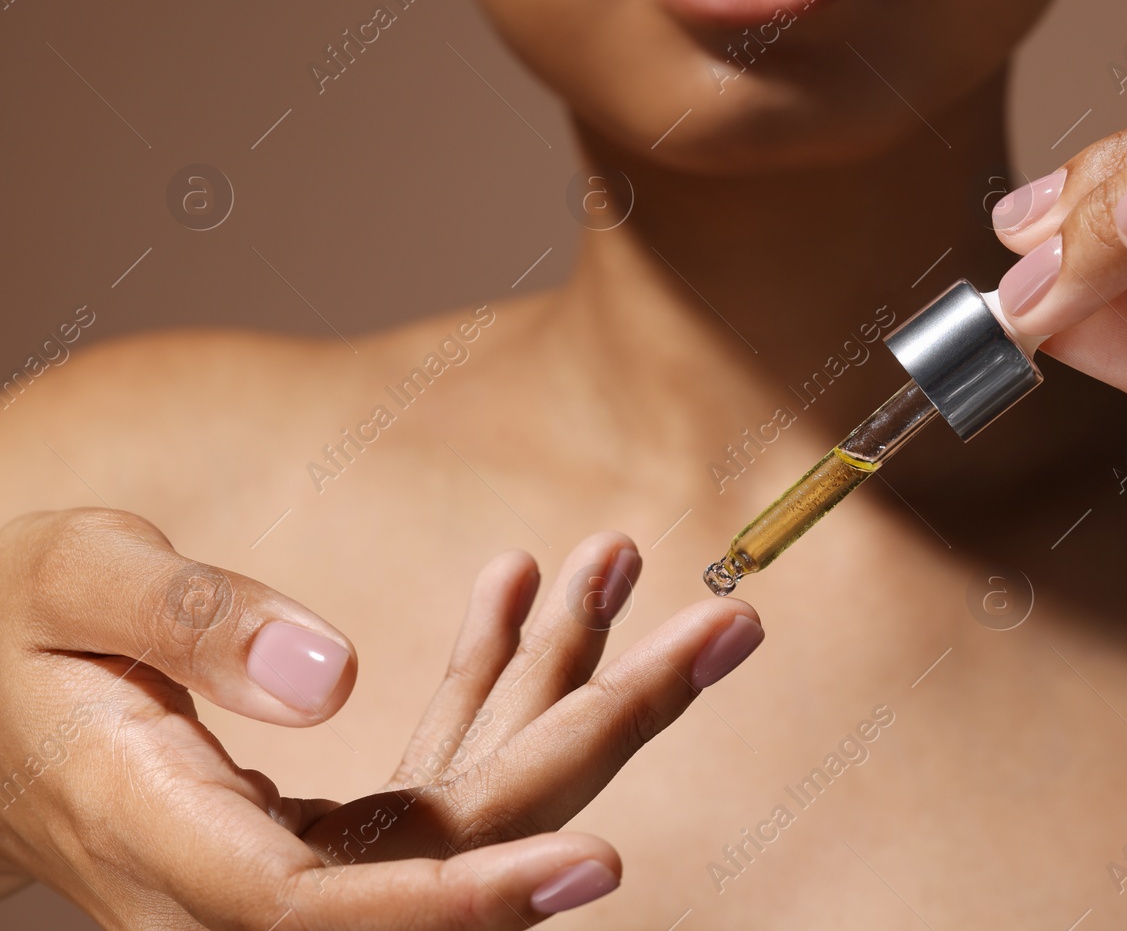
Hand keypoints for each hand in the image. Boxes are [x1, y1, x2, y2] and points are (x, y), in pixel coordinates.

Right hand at [0, 509, 763, 928]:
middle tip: (725, 629)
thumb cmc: (4, 627)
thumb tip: (337, 672)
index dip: (472, 897)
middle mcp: (243, 878)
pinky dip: (488, 676)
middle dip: (604, 729)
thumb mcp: (74, 584)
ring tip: (628, 560)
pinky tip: (525, 589)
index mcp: (172, 839)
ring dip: (561, 675)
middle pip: (456, 842)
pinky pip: (427, 766)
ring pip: (465, 795)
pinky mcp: (313, 827)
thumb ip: (192, 623)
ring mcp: (290, 857)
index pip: (339, 906)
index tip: (591, 864)